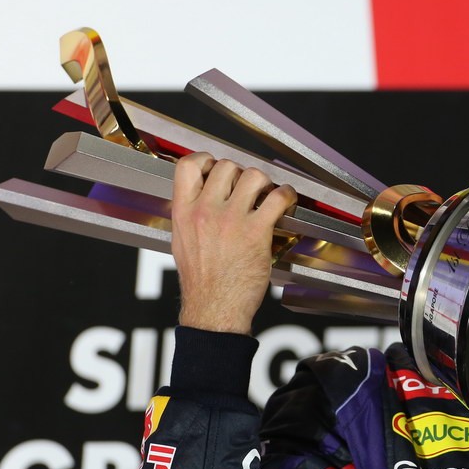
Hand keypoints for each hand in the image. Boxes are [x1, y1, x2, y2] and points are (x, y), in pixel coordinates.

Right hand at [170, 153, 296, 334]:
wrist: (213, 308)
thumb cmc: (201, 280)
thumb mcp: (182, 241)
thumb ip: (191, 214)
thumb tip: (203, 195)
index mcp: (184, 212)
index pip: (187, 166)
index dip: (205, 159)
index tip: (216, 166)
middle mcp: (205, 211)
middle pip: (226, 166)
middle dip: (239, 174)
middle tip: (247, 188)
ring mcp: (231, 220)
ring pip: (252, 176)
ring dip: (263, 182)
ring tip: (266, 194)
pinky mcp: (256, 231)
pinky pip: (277, 197)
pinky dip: (286, 194)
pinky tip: (285, 200)